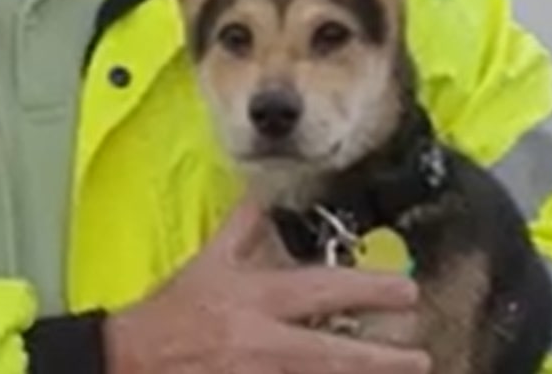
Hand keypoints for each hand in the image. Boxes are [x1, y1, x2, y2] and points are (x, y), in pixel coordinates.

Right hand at [101, 194, 430, 373]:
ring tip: (402, 373)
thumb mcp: (207, 262)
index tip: (406, 291)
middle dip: (381, 358)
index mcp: (255, 299)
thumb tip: (264, 196)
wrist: (131, 358)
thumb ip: (242, 229)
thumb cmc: (174, 312)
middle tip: (420, 355)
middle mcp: (262, 341)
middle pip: (333, 353)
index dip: (367, 291)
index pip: (322, 292)